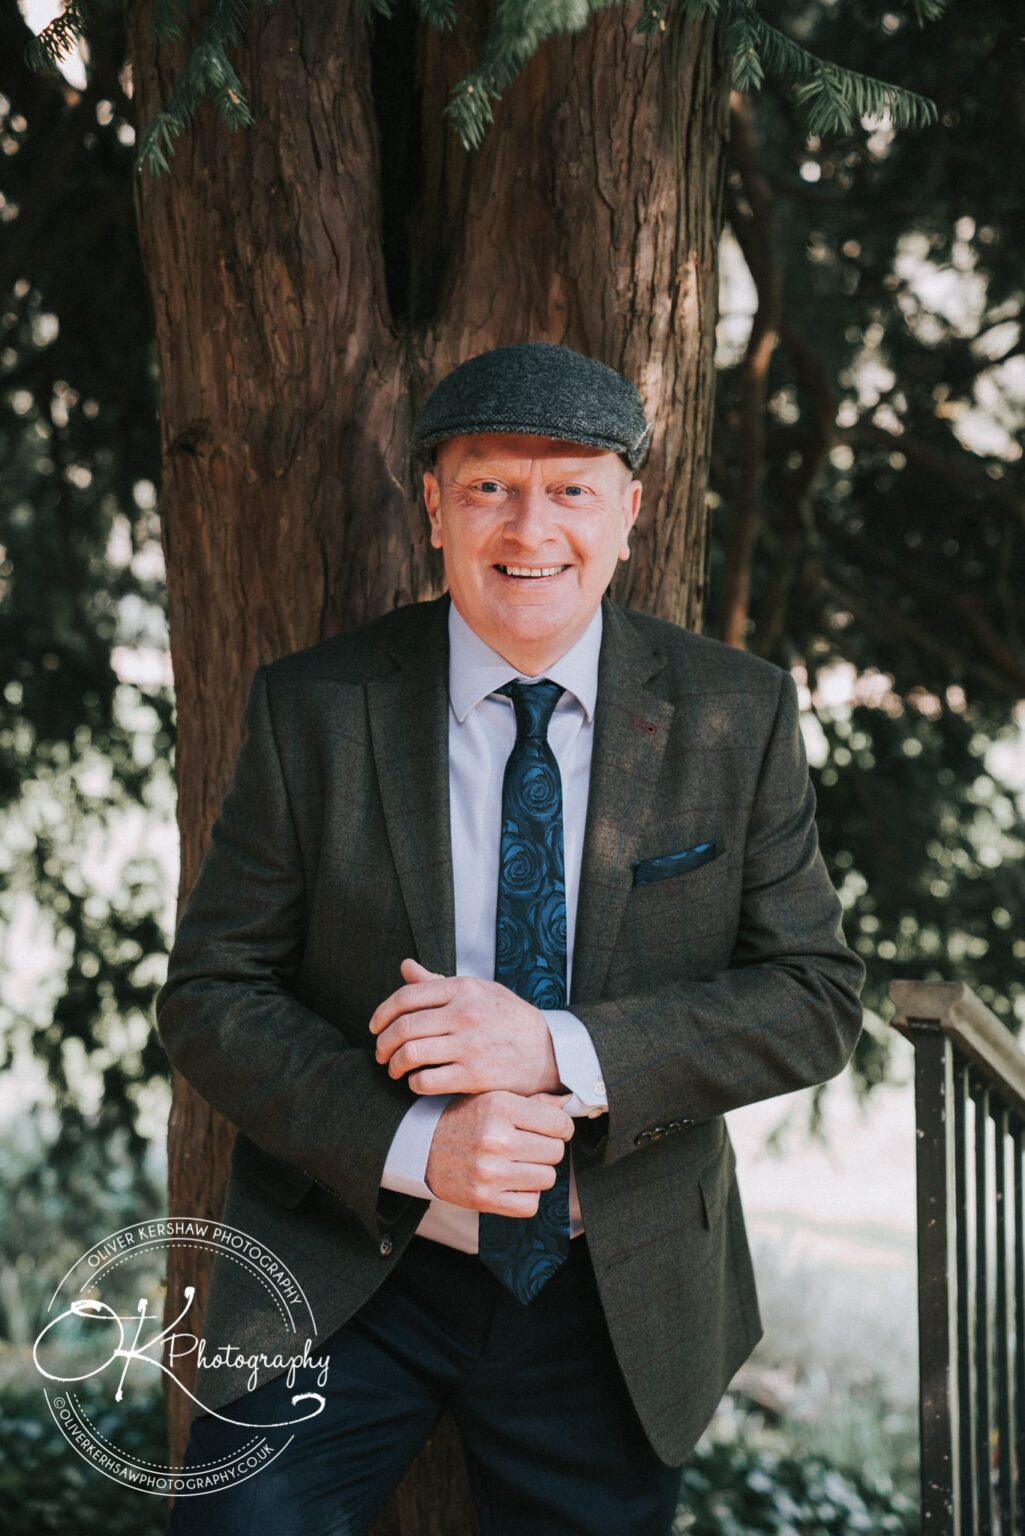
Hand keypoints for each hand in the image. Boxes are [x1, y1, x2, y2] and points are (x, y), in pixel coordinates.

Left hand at [370, 958, 562, 1095]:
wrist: (550, 1051)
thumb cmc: (509, 1019)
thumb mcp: (480, 990)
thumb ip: (439, 981)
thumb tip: (406, 967)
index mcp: (463, 989)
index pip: (406, 997)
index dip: (382, 1013)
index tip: (375, 1027)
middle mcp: (464, 1014)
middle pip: (403, 1027)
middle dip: (383, 1043)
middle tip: (380, 1053)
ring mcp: (469, 1046)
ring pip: (410, 1054)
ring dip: (394, 1065)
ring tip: (394, 1069)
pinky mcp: (474, 1076)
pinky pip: (426, 1081)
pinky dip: (413, 1083)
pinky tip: (416, 1082)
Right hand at [425, 1090, 574, 1215]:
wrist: (424, 1148)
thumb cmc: (465, 1120)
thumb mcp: (495, 1098)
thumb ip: (534, 1101)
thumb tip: (569, 1104)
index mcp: (501, 1107)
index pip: (559, 1124)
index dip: (560, 1127)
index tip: (551, 1129)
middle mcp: (496, 1138)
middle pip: (555, 1151)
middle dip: (546, 1149)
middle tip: (529, 1146)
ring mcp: (490, 1171)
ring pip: (547, 1178)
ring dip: (536, 1173)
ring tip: (517, 1163)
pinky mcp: (485, 1199)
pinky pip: (530, 1204)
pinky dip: (525, 1196)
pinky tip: (510, 1183)